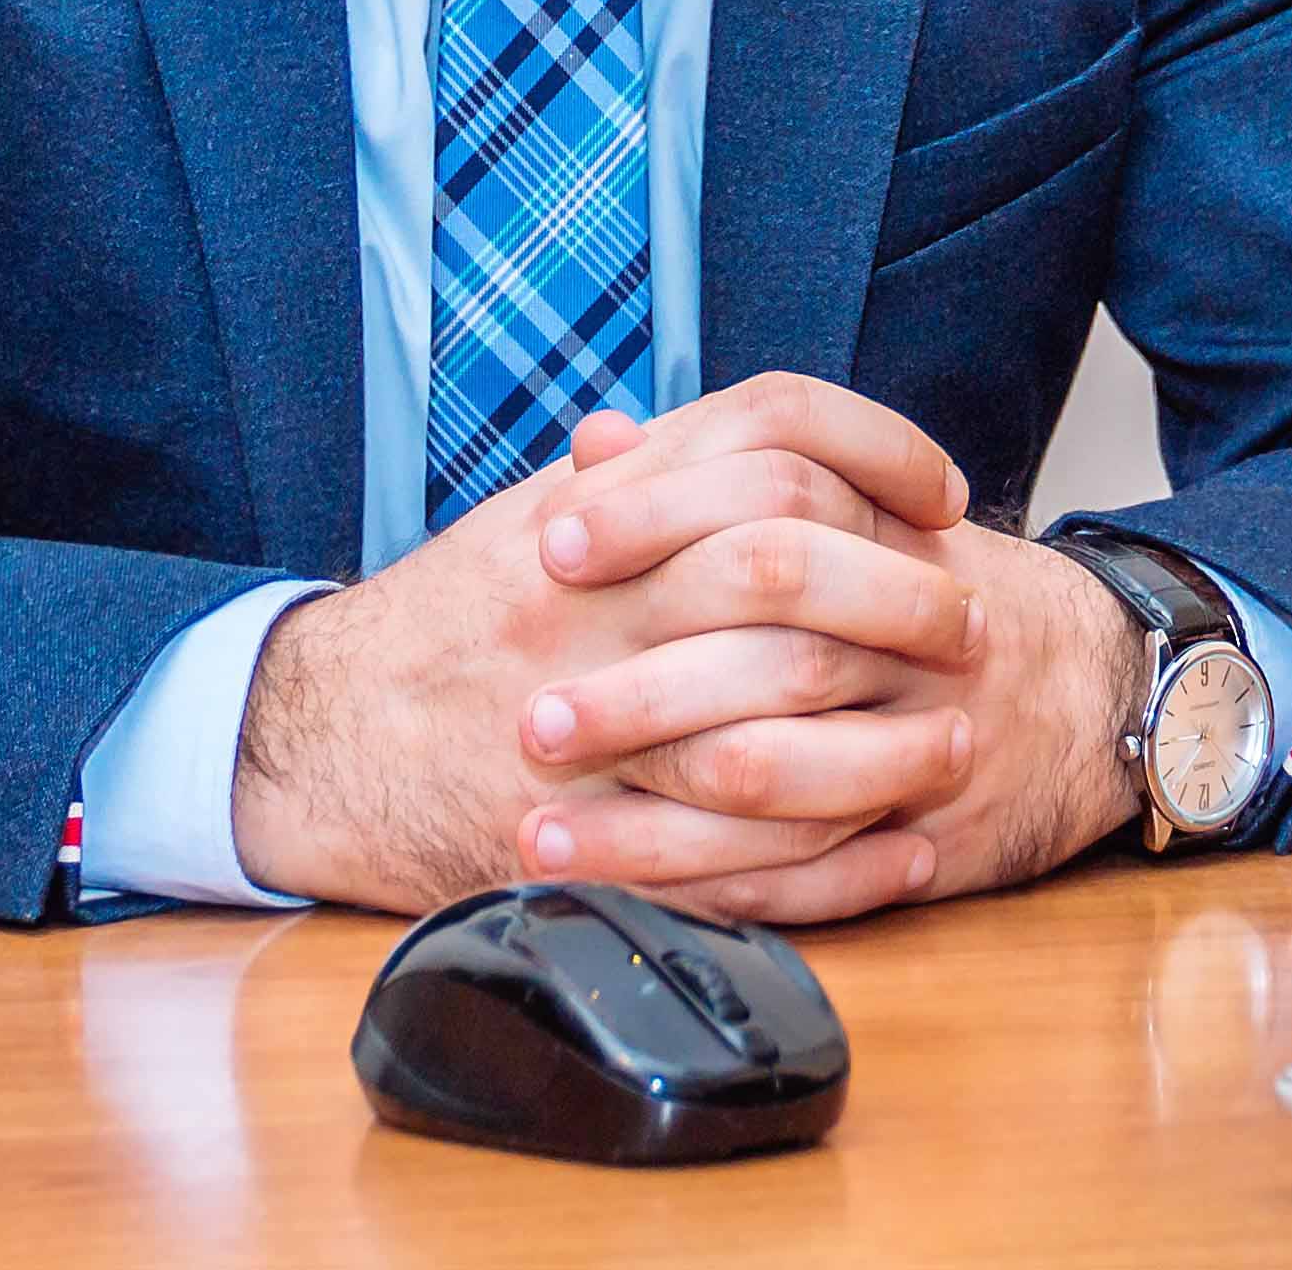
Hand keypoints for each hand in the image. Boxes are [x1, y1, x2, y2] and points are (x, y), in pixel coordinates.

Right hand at [229, 373, 982, 911]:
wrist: (323, 734)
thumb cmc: (453, 621)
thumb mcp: (543, 517)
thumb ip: (659, 473)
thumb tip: (783, 434)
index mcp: (602, 510)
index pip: (770, 431)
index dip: (879, 449)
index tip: (940, 493)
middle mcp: (598, 600)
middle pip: (789, 570)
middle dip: (903, 598)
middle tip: (968, 620)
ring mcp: (592, 722)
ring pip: (776, 721)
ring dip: (890, 739)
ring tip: (957, 743)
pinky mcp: (589, 840)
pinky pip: (741, 860)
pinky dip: (838, 861)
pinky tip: (903, 849)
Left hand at [517, 508, 1150, 924]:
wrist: (1096, 687)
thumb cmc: (936, 592)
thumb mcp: (855, 510)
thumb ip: (721, 471)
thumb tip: (595, 441)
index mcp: (883, 535)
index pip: (767, 499)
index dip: (653, 521)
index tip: (551, 546)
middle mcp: (908, 638)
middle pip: (766, 651)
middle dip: (637, 693)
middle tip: (529, 714)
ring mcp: (923, 742)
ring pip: (775, 781)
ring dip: (647, 821)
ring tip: (538, 831)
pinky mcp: (930, 840)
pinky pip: (811, 882)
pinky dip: (709, 891)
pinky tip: (621, 894)